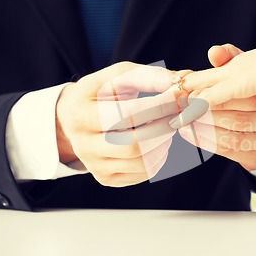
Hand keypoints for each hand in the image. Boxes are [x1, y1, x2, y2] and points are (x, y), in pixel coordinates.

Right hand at [56, 62, 186, 186]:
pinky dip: (160, 158)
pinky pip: (143, 174)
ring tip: (167, 127)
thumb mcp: (118, 76)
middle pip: (134, 144)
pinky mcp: (106, 178)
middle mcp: (82, 145)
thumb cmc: (102, 93)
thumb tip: (180, 82)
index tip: (179, 96)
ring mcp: (94, 166)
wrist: (74, 118)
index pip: (127, 114)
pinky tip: (159, 142)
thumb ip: (149, 76)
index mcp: (81, 114)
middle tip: (177, 114)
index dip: (159, 106)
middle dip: (164, 127)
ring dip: (164, 143)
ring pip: (141, 162)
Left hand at [175, 46, 255, 170]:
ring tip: (185, 122)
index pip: (247, 95)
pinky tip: (192, 134)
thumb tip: (214, 52)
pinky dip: (208, 142)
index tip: (192, 94)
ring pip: (235, 135)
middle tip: (185, 110)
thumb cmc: (252, 92)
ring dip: (205, 129)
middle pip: (241, 116)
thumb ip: (229, 60)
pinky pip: (231, 151)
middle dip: (208, 113)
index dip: (215, 95)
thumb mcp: (245, 72)